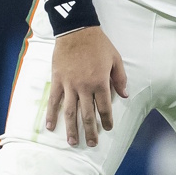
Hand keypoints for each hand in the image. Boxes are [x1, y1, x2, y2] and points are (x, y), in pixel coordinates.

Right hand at [46, 27, 126, 146]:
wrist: (76, 30)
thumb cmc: (98, 44)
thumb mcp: (115, 59)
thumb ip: (120, 78)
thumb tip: (124, 96)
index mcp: (100, 82)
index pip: (104, 108)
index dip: (106, 120)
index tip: (107, 129)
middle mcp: (84, 87)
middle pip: (87, 114)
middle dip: (90, 131)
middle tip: (91, 144)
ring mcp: (69, 85)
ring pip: (70, 112)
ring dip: (71, 128)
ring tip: (72, 142)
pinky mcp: (57, 80)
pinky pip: (54, 100)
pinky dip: (51, 114)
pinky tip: (50, 126)